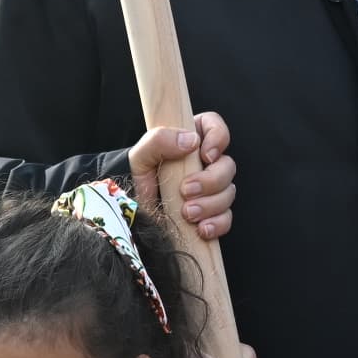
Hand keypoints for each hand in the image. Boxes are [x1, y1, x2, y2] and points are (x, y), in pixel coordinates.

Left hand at [124, 112, 235, 240]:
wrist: (129, 210)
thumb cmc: (135, 178)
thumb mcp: (140, 155)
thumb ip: (160, 140)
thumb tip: (191, 141)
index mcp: (191, 141)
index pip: (216, 129)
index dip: (218, 139)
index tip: (205, 156)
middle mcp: (204, 164)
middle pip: (227, 166)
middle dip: (211, 181)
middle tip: (186, 190)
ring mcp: (210, 190)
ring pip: (228, 193)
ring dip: (211, 205)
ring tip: (187, 213)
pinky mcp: (210, 213)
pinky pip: (225, 218)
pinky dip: (217, 224)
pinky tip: (202, 228)